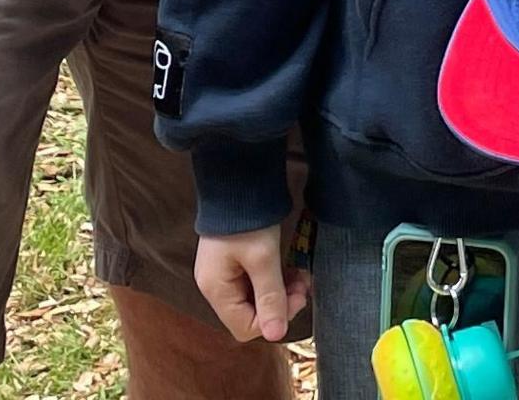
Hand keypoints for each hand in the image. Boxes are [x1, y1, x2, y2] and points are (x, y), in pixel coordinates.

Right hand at [195, 225, 305, 342]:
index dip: (273, 320)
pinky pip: (254, 284)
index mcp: (216, 289)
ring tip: (300, 276)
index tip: (297, 298)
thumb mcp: (263, 259)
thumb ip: (270, 297)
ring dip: (280, 292)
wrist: (238, 181)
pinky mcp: (233, 263)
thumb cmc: (248, 221)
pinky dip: (273, 281)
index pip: (244, 328)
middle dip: (279, 305)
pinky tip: (290, 270)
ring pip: (255, 299)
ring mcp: (223, 274)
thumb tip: (277, 336)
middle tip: (302, 286)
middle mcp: (215, 286)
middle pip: (250, 315)